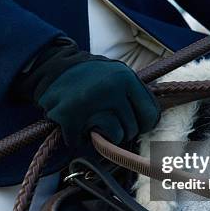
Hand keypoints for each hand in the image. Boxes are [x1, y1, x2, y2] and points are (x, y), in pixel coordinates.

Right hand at [15, 39, 159, 145]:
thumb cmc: (92, 76)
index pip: (150, 115)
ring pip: (115, 137)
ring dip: (105, 136)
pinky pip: (86, 142)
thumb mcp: (119, 74)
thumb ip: (136, 95)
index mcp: (126, 78)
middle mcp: (111, 89)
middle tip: (107, 119)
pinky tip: (76, 127)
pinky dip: (80, 139)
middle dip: (122, 130)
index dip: (143, 124)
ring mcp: (90, 103)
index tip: (134, 123)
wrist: (53, 68)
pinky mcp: (70, 117)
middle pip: (133, 129)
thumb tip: (155, 123)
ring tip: (93, 122)